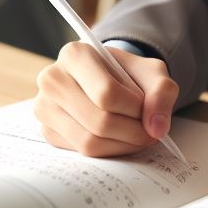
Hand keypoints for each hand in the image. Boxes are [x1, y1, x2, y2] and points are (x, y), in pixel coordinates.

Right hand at [34, 42, 178, 156]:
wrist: (108, 80)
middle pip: (99, 121)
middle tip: (149, 131)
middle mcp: (53, 79)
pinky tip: (120, 140)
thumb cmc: (128, 75)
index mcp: (75, 54)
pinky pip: (81, 153)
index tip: (146, 107)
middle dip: (132, 131)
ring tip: (138, 136)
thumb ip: (162, 92)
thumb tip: (157, 127)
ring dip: (122, 145)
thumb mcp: (152, 73)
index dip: (134, 108)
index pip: (107, 93)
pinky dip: (108, 152)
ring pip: (89, 142)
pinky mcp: (48, 131)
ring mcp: (45, 107)